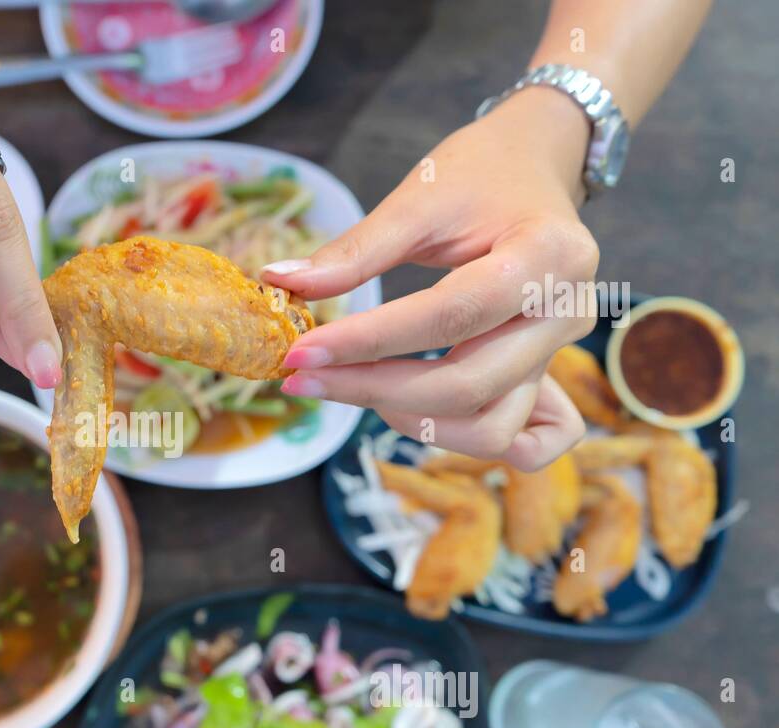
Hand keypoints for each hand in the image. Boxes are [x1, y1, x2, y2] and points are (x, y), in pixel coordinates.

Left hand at [262, 87, 598, 469]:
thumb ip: (354, 251)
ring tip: (358, 387)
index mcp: (547, 255)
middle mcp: (565, 313)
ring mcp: (562, 352)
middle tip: (305, 378)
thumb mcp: (417, 199)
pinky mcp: (552, 375)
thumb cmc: (478, 175)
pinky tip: (418, 413)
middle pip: (468, 386)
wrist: (535, 164)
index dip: (368, 342)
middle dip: (373, 390)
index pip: (449, 316)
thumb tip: (281, 282)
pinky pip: (529, 442)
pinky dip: (472, 440)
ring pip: (492, 428)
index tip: (301, 352)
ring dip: (414, 421)